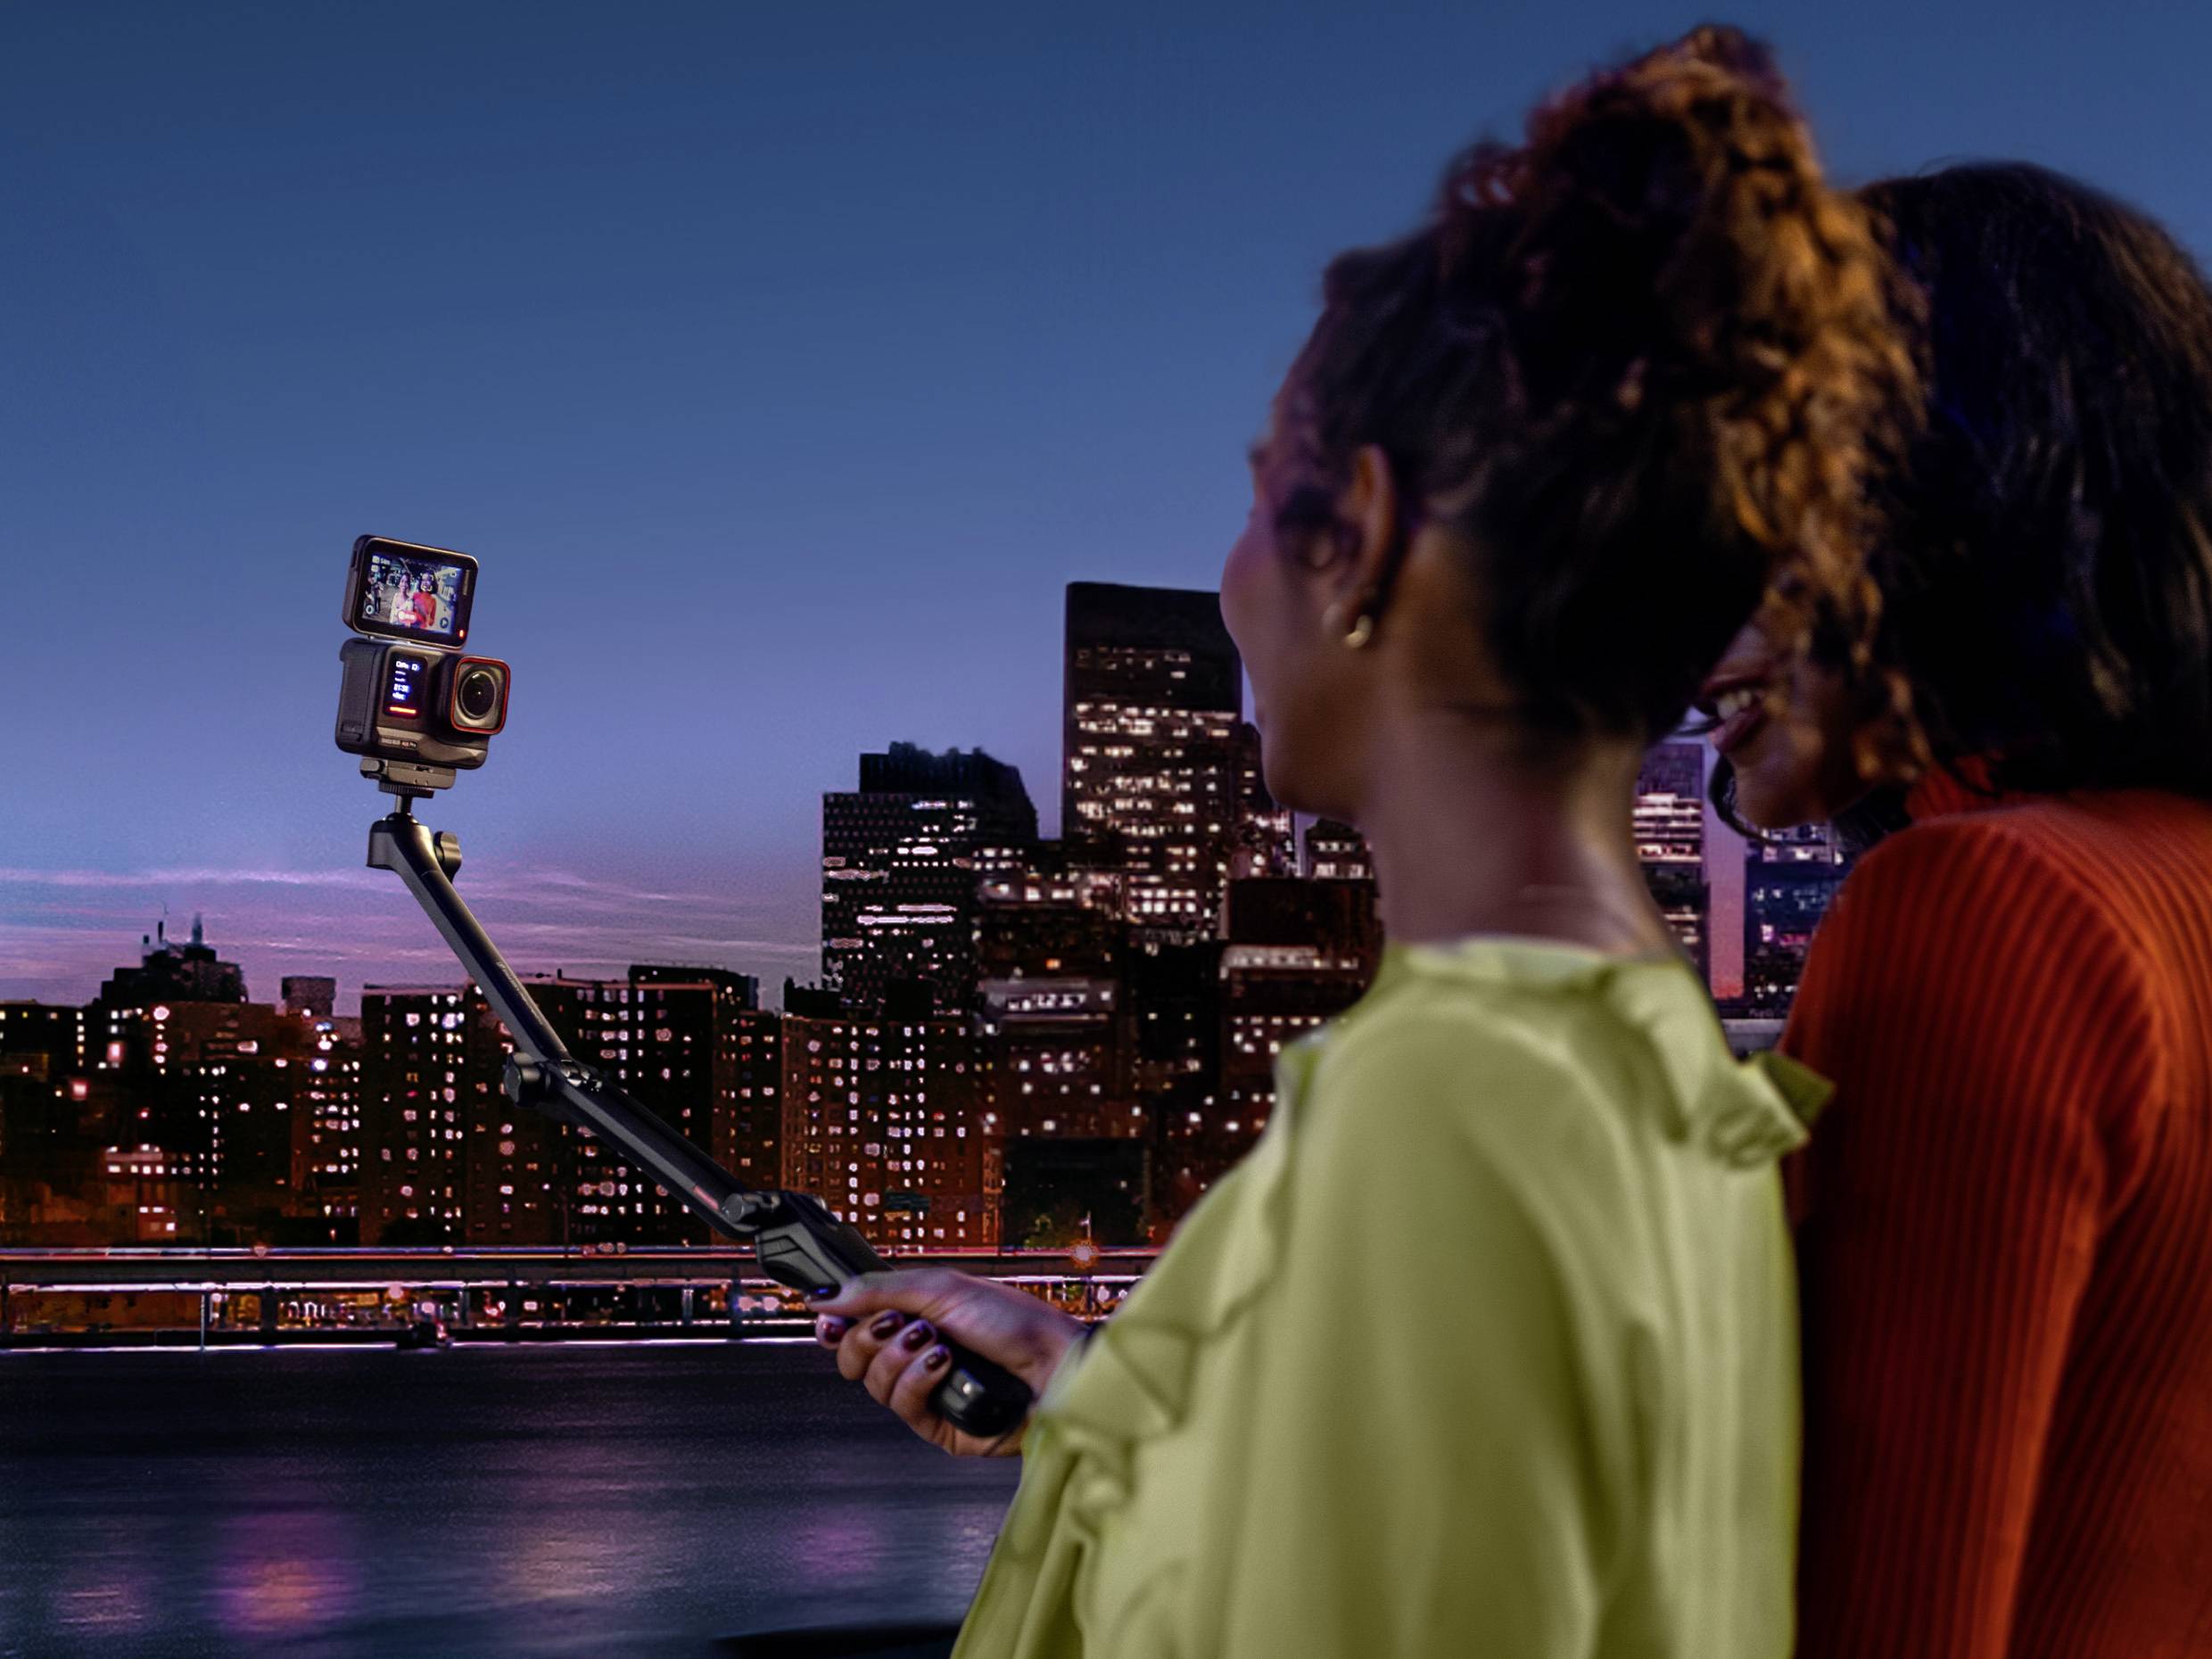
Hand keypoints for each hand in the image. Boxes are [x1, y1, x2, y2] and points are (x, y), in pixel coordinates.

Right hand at [811, 1269, 1086, 1455]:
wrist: (1056, 1364)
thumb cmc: (1016, 1322)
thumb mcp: (941, 1287)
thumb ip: (878, 1289)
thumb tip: (826, 1295)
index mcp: (916, 1318)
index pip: (856, 1326)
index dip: (837, 1324)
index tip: (828, 1317)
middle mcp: (917, 1356)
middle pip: (854, 1358)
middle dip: (866, 1338)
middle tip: (894, 1325)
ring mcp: (928, 1392)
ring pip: (874, 1385)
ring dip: (899, 1358)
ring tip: (935, 1341)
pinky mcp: (940, 1427)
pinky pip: (903, 1409)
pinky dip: (917, 1380)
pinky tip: (942, 1364)